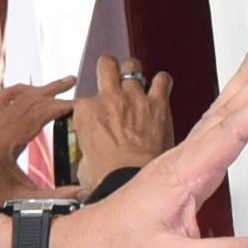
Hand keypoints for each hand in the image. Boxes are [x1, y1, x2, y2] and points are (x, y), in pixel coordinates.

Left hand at [0, 78, 77, 203]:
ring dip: (42, 89)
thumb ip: (57, 196)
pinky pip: (5, 100)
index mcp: (2, 146)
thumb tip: (84, 192)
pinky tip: (37, 90)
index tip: (77, 103)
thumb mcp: (29, 201)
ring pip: (17, 98)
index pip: (34, 117)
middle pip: (28, 103)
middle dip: (54, 93)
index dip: (57, 107)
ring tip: (65, 82)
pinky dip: (22, 91)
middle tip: (75, 85)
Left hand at [47, 34, 247, 247]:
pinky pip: (213, 129)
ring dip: (247, 81)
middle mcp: (181, 160)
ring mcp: (179, 163)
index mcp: (182, 174)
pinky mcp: (179, 172)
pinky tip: (240, 102)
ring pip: (220, 112)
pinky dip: (233, 108)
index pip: (235, 131)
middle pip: (230, 107)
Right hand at [72, 55, 176, 183]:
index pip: (84, 99)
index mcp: (87, 111)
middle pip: (106, 65)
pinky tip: (160, 86)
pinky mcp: (158, 104)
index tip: (97, 117)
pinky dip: (162, 82)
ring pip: (133, 66)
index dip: (91, 108)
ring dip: (133, 72)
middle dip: (108, 68)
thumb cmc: (107, 177)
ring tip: (135, 79)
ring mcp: (134, 98)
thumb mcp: (84, 163)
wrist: (130, 182)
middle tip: (111, 75)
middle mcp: (110, 99)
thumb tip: (94, 155)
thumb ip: (89, 149)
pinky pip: (162, 80)